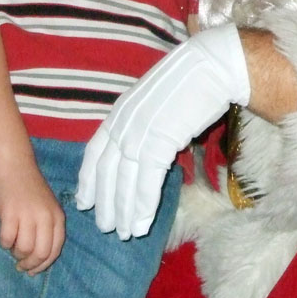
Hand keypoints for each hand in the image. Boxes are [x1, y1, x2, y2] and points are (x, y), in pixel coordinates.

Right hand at [0, 160, 64, 274]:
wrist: (15, 167)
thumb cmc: (30, 190)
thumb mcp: (47, 208)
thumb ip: (46, 228)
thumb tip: (39, 258)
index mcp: (57, 216)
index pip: (55, 249)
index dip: (44, 264)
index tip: (34, 270)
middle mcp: (45, 217)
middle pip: (41, 253)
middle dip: (30, 265)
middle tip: (20, 266)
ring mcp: (28, 215)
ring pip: (24, 250)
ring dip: (16, 254)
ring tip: (13, 246)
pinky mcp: (10, 214)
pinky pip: (7, 240)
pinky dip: (4, 243)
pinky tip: (5, 235)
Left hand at [76, 24, 249, 239]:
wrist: (212, 65)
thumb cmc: (189, 81)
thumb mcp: (153, 101)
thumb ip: (142, 123)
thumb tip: (142, 151)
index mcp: (120, 111)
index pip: (95, 151)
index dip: (88, 180)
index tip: (84, 202)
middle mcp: (124, 122)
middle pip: (107, 171)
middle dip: (105, 203)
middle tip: (106, 228)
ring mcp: (141, 131)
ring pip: (125, 181)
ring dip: (124, 211)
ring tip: (125, 233)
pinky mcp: (161, 140)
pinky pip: (147, 180)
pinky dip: (143, 205)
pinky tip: (143, 222)